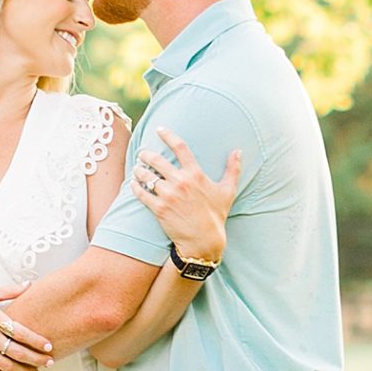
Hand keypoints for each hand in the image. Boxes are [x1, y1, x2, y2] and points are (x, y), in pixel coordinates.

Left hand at [131, 127, 243, 263]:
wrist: (204, 240)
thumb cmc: (216, 215)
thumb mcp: (228, 191)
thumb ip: (233, 169)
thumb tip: (238, 151)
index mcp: (196, 174)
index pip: (180, 147)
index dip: (168, 135)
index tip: (159, 129)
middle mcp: (181, 182)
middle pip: (156, 160)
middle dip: (146, 154)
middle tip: (142, 154)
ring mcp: (169, 195)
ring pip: (146, 176)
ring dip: (139, 170)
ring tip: (137, 169)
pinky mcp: (159, 209)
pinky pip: (142, 193)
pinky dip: (135, 187)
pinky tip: (133, 184)